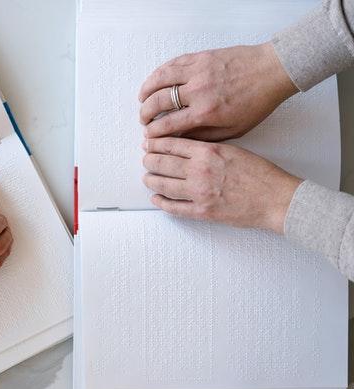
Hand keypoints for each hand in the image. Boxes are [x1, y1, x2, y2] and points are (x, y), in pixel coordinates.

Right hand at [139, 43, 297, 140]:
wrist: (272, 71)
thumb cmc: (257, 102)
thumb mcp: (234, 130)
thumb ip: (205, 135)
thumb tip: (182, 138)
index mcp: (206, 112)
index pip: (168, 124)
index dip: (154, 132)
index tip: (148, 136)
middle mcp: (198, 90)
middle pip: (158, 101)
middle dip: (146, 113)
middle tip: (144, 120)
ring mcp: (197, 71)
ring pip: (160, 79)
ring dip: (147, 90)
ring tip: (142, 99)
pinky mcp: (200, 57)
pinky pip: (172, 64)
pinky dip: (159, 73)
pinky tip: (155, 80)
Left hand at [141, 137, 300, 232]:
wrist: (276, 199)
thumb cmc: (260, 174)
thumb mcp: (233, 150)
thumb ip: (208, 149)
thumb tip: (186, 148)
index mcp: (208, 152)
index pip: (172, 144)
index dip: (156, 143)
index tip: (149, 143)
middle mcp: (199, 171)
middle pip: (162, 163)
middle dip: (149, 160)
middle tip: (145, 159)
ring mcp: (199, 193)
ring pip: (163, 184)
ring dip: (151, 180)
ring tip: (147, 177)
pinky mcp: (201, 212)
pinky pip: (174, 207)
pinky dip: (161, 202)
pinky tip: (156, 198)